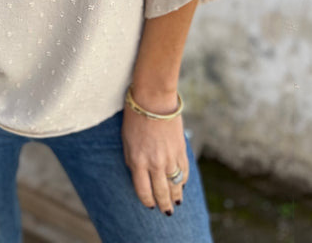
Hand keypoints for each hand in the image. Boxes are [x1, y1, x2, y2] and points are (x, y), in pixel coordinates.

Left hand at [121, 90, 188, 214]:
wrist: (153, 100)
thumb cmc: (135, 118)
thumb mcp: (127, 142)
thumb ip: (134, 161)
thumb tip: (141, 177)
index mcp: (138, 162)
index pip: (144, 192)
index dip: (147, 201)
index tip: (150, 205)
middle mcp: (154, 164)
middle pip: (161, 193)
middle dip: (164, 205)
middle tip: (166, 211)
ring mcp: (170, 158)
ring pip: (175, 186)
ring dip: (176, 196)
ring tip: (176, 202)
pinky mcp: (181, 150)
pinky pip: (184, 172)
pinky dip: (183, 181)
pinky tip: (181, 185)